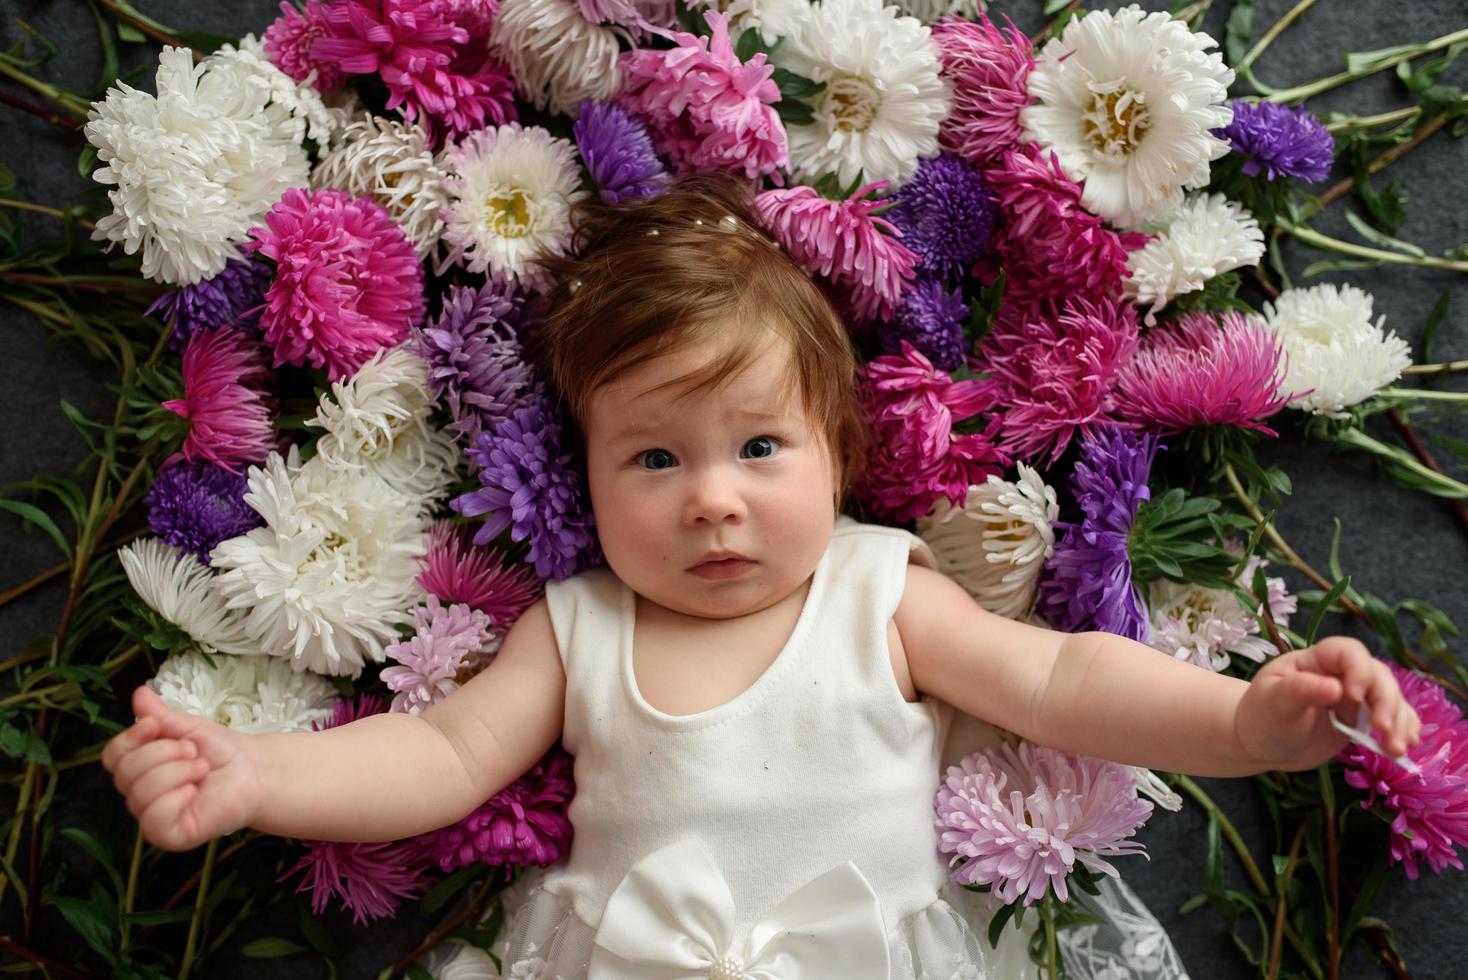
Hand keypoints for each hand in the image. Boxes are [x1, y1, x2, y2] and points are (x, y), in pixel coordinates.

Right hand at [101, 685, 262, 850]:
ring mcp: (153, 817)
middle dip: (164, 753)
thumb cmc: (220, 751)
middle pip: (125, 772)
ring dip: (177, 772)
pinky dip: (175, 800)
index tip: (155, 725)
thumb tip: (139, 692)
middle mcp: (140, 793)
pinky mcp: (169, 836)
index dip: (130, 738)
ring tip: (202, 768)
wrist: (254, 770)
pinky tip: (195, 792)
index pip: (112, 755)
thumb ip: (161, 715)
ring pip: (140, 793)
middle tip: (194, 751)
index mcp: (140, 767)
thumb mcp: (189, 728)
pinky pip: (153, 820)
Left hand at [1235, 637, 1421, 771]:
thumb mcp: (1274, 701)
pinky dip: (1402, 732)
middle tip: (1382, 730)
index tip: (1351, 697)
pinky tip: (1403, 748)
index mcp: (1317, 660)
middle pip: (1377, 677)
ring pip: (1391, 699)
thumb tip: (1335, 688)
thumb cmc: (1261, 715)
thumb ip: (1300, 690)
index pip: (1348, 652)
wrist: (1261, 742)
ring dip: (1399, 722)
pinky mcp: (1363, 720)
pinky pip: (1392, 720)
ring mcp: (1356, 698)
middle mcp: (1341, 675)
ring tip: (1395, 750)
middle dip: (1386, 702)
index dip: (1358, 670)